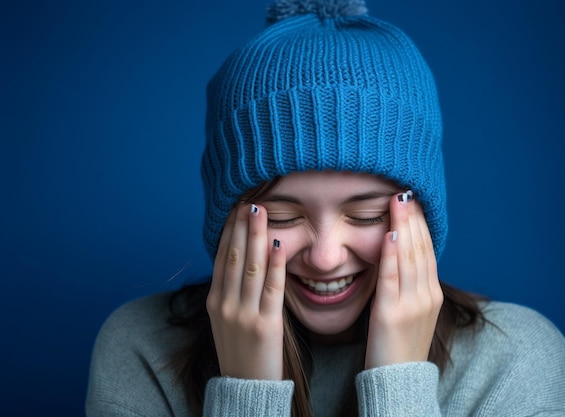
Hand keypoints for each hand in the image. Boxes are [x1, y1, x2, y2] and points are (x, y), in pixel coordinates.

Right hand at [206, 203, 285, 379]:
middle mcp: (225, 304)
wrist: (245, 388)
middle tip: (249, 202)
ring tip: (261, 212)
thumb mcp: (225, 319)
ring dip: (257, 236)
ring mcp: (243, 315)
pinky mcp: (265, 326)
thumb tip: (239, 260)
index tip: (236, 210)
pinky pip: (272, 290)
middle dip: (242, 227)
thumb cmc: (240, 350)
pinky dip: (275, 265)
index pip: (222, 258)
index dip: (229, 231)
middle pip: (235, 257)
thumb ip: (231, 292)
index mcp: (214, 301)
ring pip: (251, 267)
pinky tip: (279, 245)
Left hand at [364, 191, 442, 368]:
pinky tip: (390, 235)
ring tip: (398, 203)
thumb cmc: (400, 345)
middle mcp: (426, 295)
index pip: (427, 251)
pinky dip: (391, 255)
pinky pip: (392, 278)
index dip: (420, 226)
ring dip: (404, 228)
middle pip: (421, 249)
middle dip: (413, 219)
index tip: (412, 203)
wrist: (399, 380)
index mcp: (431, 294)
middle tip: (405, 192)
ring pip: (410, 258)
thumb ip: (410, 285)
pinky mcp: (391, 313)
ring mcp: (412, 304)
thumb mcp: (413, 312)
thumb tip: (399, 258)